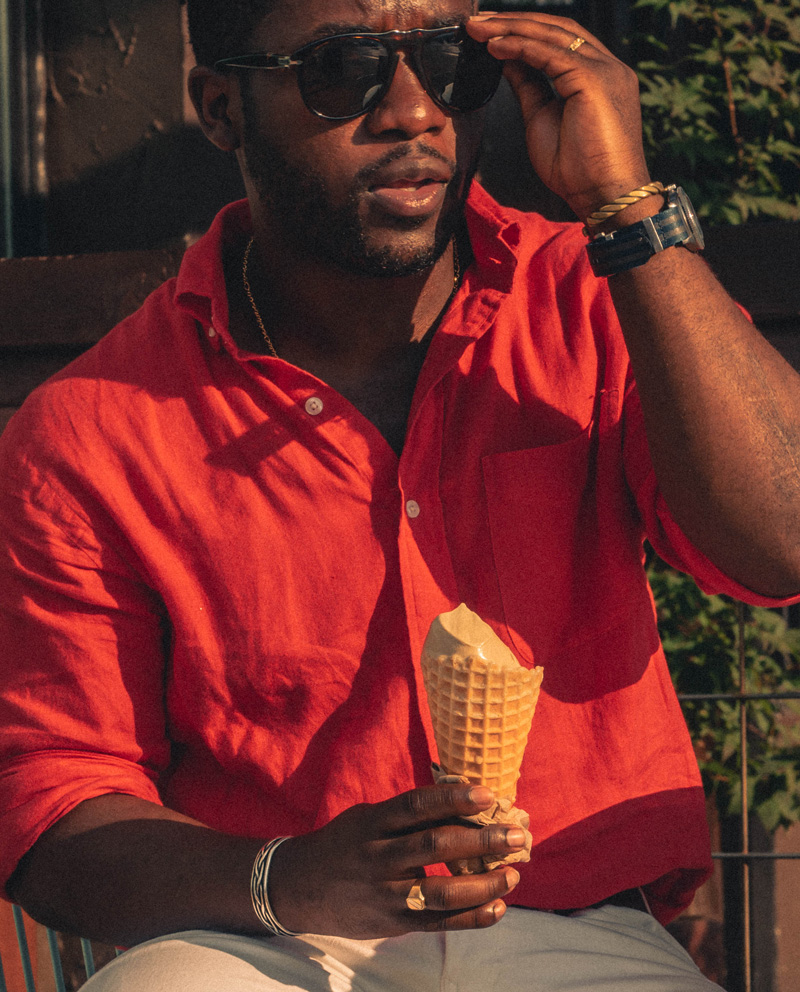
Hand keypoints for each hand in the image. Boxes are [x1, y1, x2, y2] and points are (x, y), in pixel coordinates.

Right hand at [267, 784, 524, 936]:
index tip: (488, 795)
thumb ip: (405, 815)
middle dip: (481, 839)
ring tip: (514, 873)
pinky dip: (472, 917)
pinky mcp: (392, 923)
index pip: (417, 806)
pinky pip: (439, 923)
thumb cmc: (344, 844)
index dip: (453, 798)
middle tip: (517, 834)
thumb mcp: (367, 819)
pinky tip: (498, 906)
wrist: (298, 888)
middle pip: (435, 845)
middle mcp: (378, 857)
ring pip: (442, 890)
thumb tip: (462, 804)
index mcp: (373, 823)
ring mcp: (385, 893)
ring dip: (484, 882)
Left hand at [466, 13, 650, 222]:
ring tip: (477, 30)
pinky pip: (550, 55)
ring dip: (511, 29)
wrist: (604, 197)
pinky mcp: (594, 79)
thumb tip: (506, 59)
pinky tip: (494, 46)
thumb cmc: (578, 170)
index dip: (523, 31)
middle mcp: (607, 66)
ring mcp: (604, 70)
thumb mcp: (542, 119)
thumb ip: (529, 86)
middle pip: (556, 29)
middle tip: (474, 24)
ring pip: (552, 35)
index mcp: (599, 75)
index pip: (559, 39)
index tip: (487, 33)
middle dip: (512, 22)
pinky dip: (520, 46)